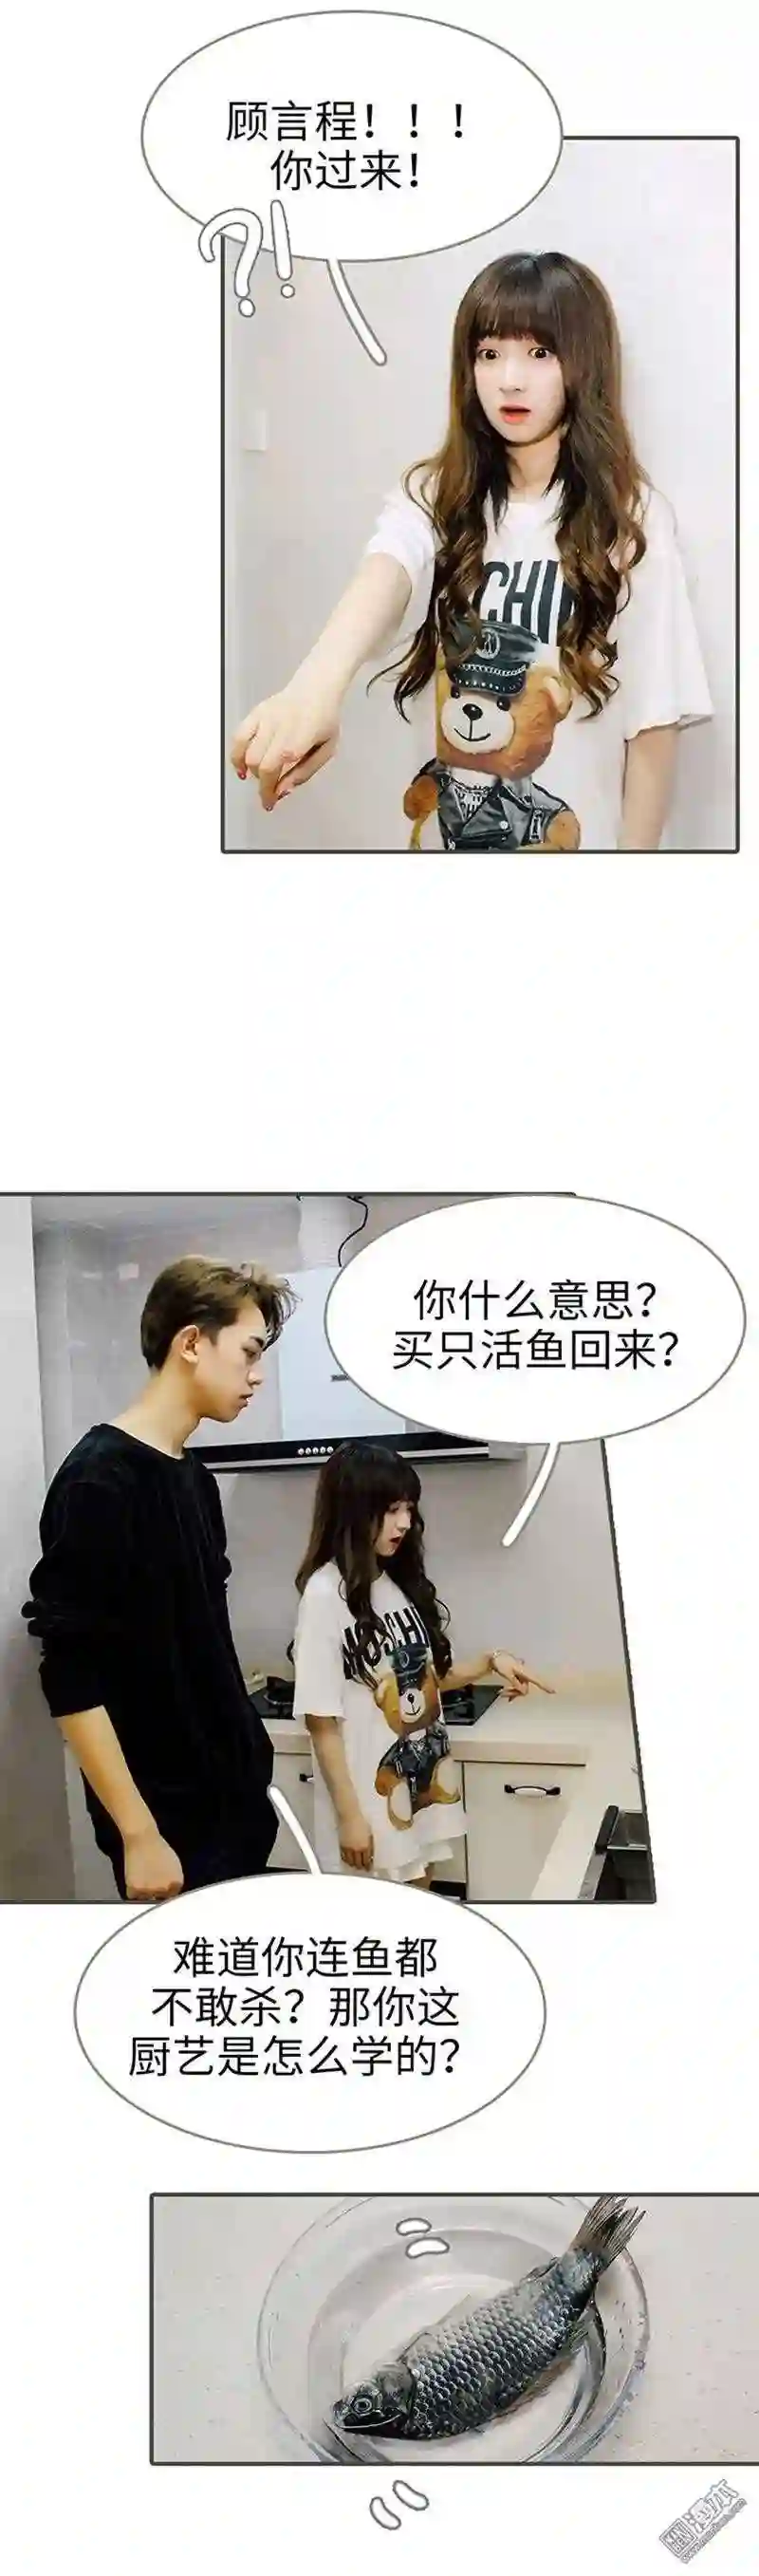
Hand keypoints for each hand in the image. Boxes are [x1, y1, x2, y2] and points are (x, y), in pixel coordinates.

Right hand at [122, 1826, 184, 1899]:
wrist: (143, 1839)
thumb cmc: (159, 1847)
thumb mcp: (174, 1864)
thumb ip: (173, 1879)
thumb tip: (170, 1889)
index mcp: (177, 1882)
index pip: (172, 1895)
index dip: (165, 1890)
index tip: (159, 1885)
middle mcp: (166, 1889)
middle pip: (159, 1897)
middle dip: (155, 1891)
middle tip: (149, 1880)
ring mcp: (151, 1890)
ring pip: (145, 1899)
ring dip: (143, 1892)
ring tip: (141, 1878)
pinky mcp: (136, 1889)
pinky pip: (133, 1896)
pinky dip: (132, 1891)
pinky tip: (134, 1880)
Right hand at [229, 683, 341, 809]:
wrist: (316, 688)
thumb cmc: (324, 720)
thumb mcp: (326, 750)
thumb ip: (304, 772)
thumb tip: (282, 791)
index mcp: (300, 736)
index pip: (275, 767)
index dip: (269, 789)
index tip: (270, 802)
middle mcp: (280, 725)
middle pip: (259, 763)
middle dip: (261, 784)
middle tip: (268, 793)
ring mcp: (266, 718)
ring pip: (246, 752)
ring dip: (249, 771)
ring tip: (257, 778)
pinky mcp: (256, 713)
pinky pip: (238, 737)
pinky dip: (236, 755)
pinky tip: (242, 766)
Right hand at [338, 1804, 374, 1870]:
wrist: (349, 1816)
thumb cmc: (361, 1821)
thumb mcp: (369, 1833)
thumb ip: (370, 1843)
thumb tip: (370, 1851)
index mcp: (366, 1846)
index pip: (367, 1860)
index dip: (368, 1866)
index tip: (369, 1868)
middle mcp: (357, 1849)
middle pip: (359, 1863)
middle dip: (361, 1867)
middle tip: (362, 1869)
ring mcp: (349, 1848)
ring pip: (351, 1862)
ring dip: (353, 1865)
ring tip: (355, 1866)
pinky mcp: (342, 1845)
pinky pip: (344, 1857)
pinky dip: (346, 1860)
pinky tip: (348, 1861)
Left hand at [491, 1651, 554, 1699]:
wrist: (492, 1657)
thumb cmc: (500, 1664)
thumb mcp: (507, 1675)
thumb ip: (516, 1684)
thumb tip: (524, 1692)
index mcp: (524, 1671)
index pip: (536, 1680)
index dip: (545, 1686)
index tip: (554, 1691)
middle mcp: (524, 1671)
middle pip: (525, 1687)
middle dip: (515, 1692)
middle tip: (503, 1694)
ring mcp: (520, 1673)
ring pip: (520, 1687)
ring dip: (512, 1691)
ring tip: (501, 1693)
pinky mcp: (516, 1674)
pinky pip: (517, 1684)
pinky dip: (511, 1689)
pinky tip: (503, 1691)